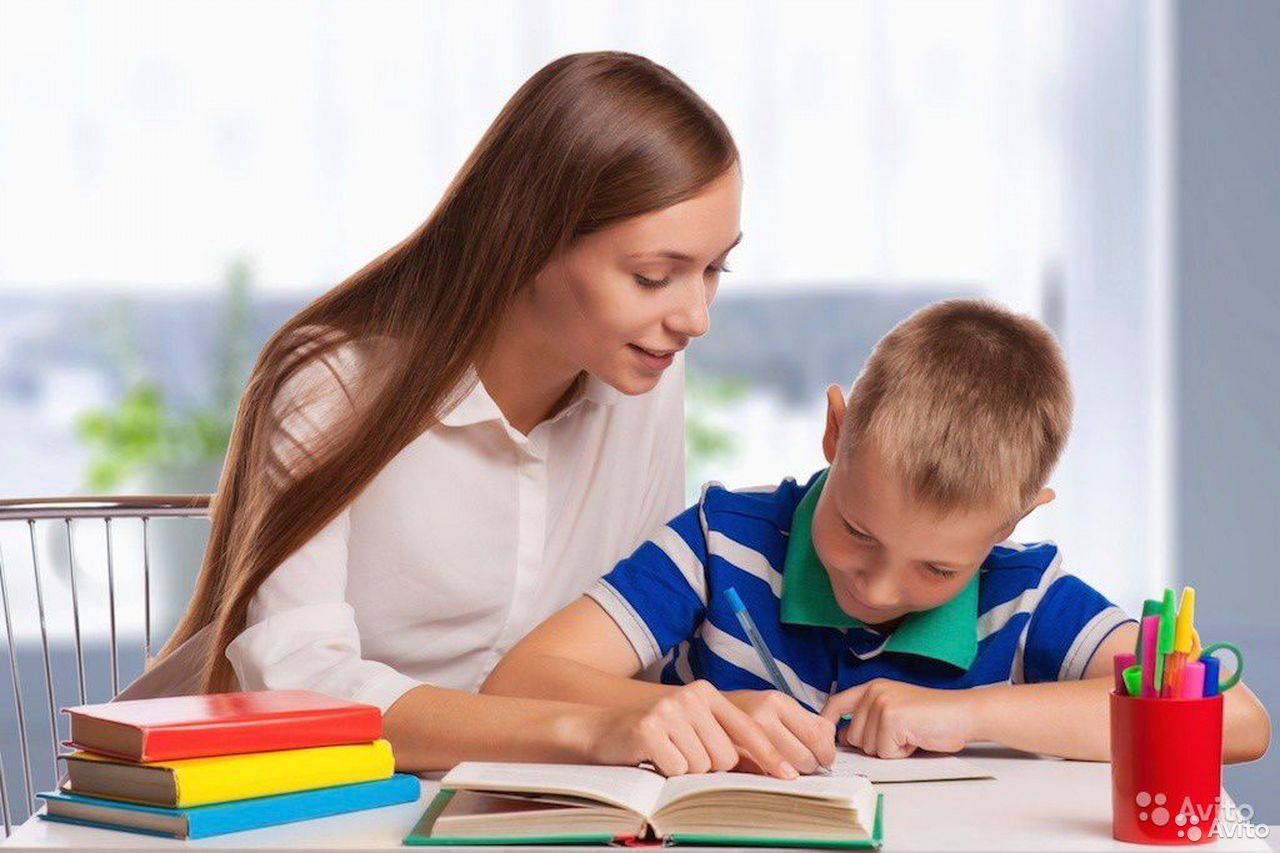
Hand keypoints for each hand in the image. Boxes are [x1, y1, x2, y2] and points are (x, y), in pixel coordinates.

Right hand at [579, 680, 804, 778]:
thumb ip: (723, 736)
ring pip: (703, 765)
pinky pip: (677, 769)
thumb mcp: (692, 726)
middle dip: (709, 766)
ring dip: (687, 770)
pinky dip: (667, 772)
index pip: (747, 728)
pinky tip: (654, 758)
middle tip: (684, 755)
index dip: (769, 755)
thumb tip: (771, 763)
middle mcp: (691, 697)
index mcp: (706, 693)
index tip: (790, 776)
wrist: (601, 730)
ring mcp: (670, 711)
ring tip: (668, 754)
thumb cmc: (655, 736)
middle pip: (726, 756)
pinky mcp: (650, 729)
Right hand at [725, 690, 835, 774]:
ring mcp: (743, 736)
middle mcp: (760, 715)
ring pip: (787, 772)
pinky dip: (770, 779)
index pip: (815, 736)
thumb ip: (805, 719)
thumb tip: (830, 734)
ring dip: (791, 774)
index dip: (825, 753)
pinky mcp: (731, 754)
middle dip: (809, 767)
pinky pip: (764, 777)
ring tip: (784, 766)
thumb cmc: (744, 710)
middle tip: (803, 764)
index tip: (825, 759)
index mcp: (775, 701)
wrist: (702, 710)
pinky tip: (765, 770)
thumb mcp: (775, 704)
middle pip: (803, 757)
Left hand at [820, 679, 976, 758]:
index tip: (825, 736)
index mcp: (872, 688)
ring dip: (890, 749)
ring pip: (869, 747)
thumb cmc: (934, 717)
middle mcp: (873, 692)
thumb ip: (869, 719)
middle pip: (853, 737)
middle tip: (903, 734)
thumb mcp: (895, 711)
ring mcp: (881, 704)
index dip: (827, 722)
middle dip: (876, 744)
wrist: (963, 714)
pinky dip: (901, 753)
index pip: (837, 703)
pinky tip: (915, 739)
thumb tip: (843, 737)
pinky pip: (885, 753)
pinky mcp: (891, 719)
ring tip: (910, 734)